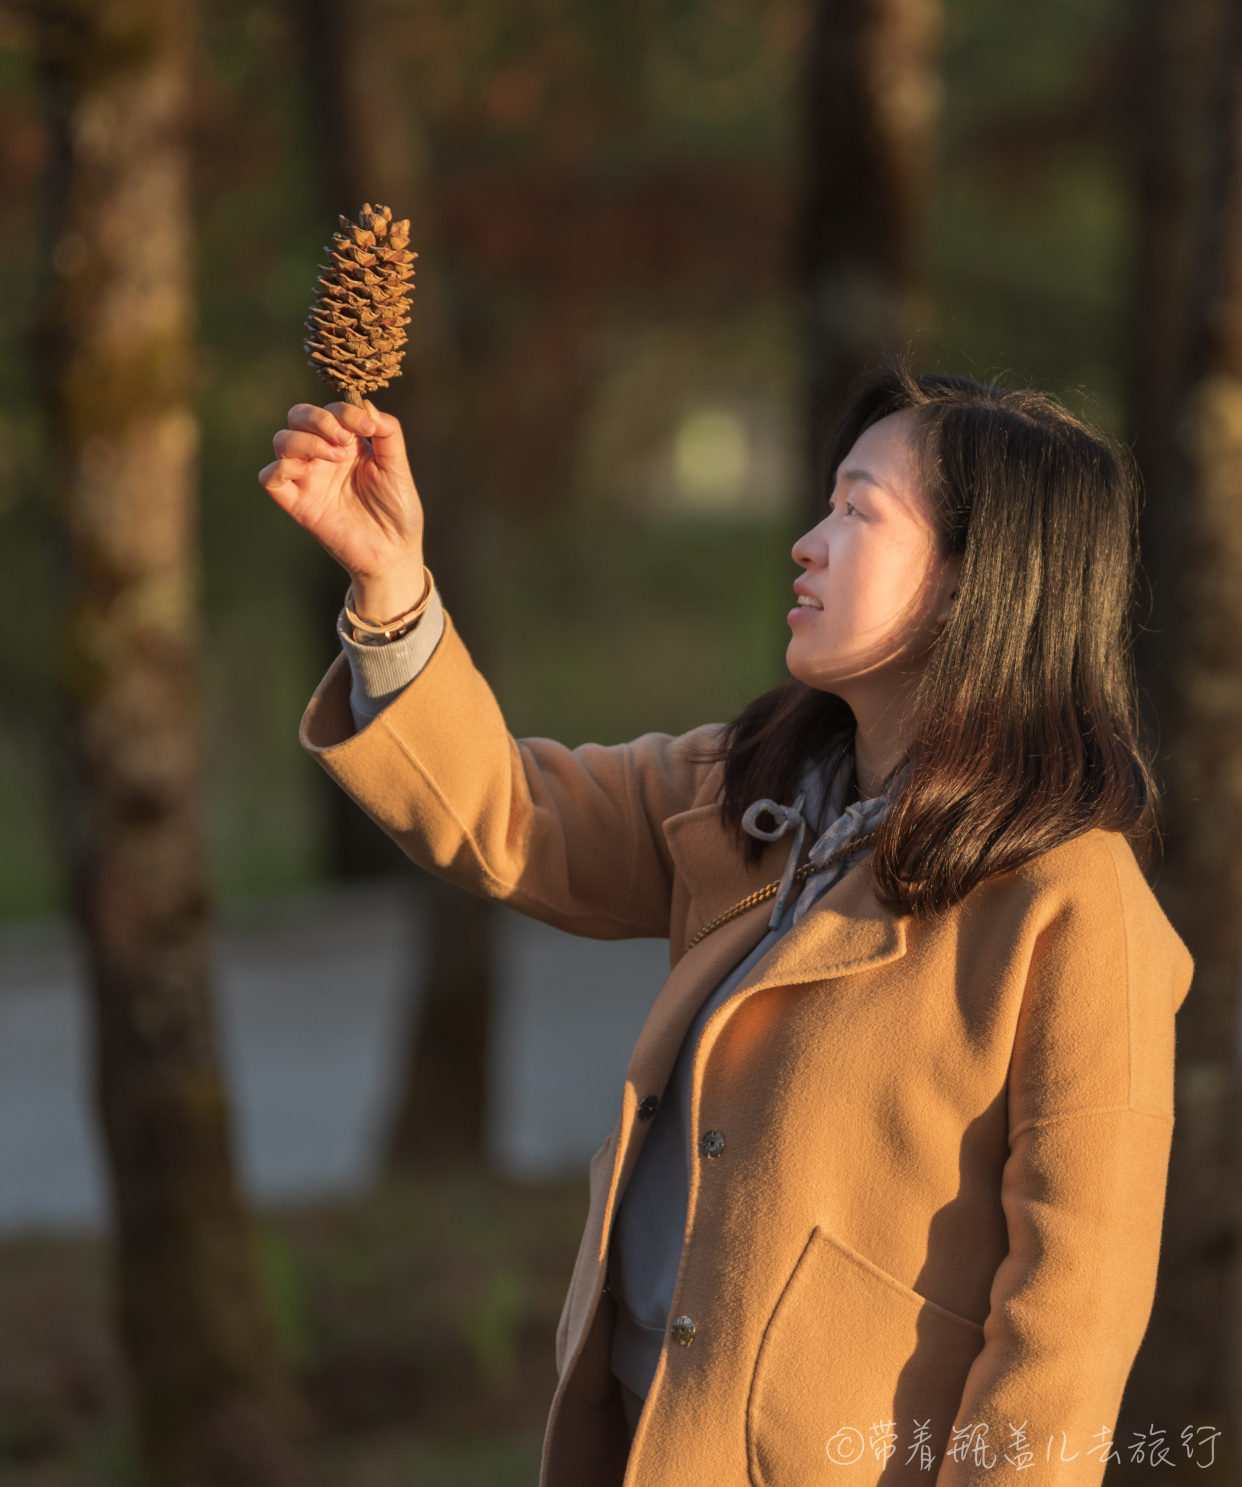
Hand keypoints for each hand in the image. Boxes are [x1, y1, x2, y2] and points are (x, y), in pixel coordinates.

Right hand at [259, 399, 426, 620]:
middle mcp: (324, 457)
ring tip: (335, 456)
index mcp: (347, 444)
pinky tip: (307, 471)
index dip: (345, 411)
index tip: (368, 428)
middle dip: (317, 418)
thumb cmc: (398, 510)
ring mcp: (308, 478)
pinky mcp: (297, 503)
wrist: (394, 552)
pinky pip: (269, 477)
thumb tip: (367, 405)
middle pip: (298, 417)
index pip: (331, 410)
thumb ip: (388, 433)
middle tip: (344, 439)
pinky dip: (281, 467)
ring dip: (305, 440)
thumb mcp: (398, 467)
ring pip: (281, 441)